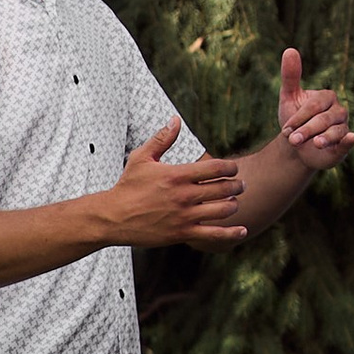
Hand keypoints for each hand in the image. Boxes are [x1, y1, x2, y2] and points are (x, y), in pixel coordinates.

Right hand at [107, 119, 247, 248]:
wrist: (112, 218)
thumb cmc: (127, 187)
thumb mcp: (142, 158)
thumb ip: (162, 139)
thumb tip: (175, 119)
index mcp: (178, 175)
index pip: (217, 168)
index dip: (231, 167)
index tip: (234, 169)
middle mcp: (184, 195)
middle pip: (224, 188)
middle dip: (237, 186)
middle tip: (241, 185)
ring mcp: (184, 216)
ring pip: (223, 210)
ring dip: (234, 204)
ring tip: (234, 202)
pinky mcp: (182, 233)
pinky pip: (213, 234)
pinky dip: (231, 232)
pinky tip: (242, 230)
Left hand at [276, 48, 353, 172]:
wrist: (297, 149)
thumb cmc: (294, 121)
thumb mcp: (289, 98)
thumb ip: (290, 76)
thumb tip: (289, 49)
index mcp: (327, 97)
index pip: (314, 105)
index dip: (299, 117)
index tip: (284, 130)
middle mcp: (338, 111)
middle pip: (324, 119)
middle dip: (307, 130)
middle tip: (292, 141)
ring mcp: (343, 127)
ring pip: (335, 131)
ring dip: (324, 138)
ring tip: (315, 144)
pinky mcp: (344, 145)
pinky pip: (348, 141)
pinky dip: (350, 140)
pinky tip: (350, 138)